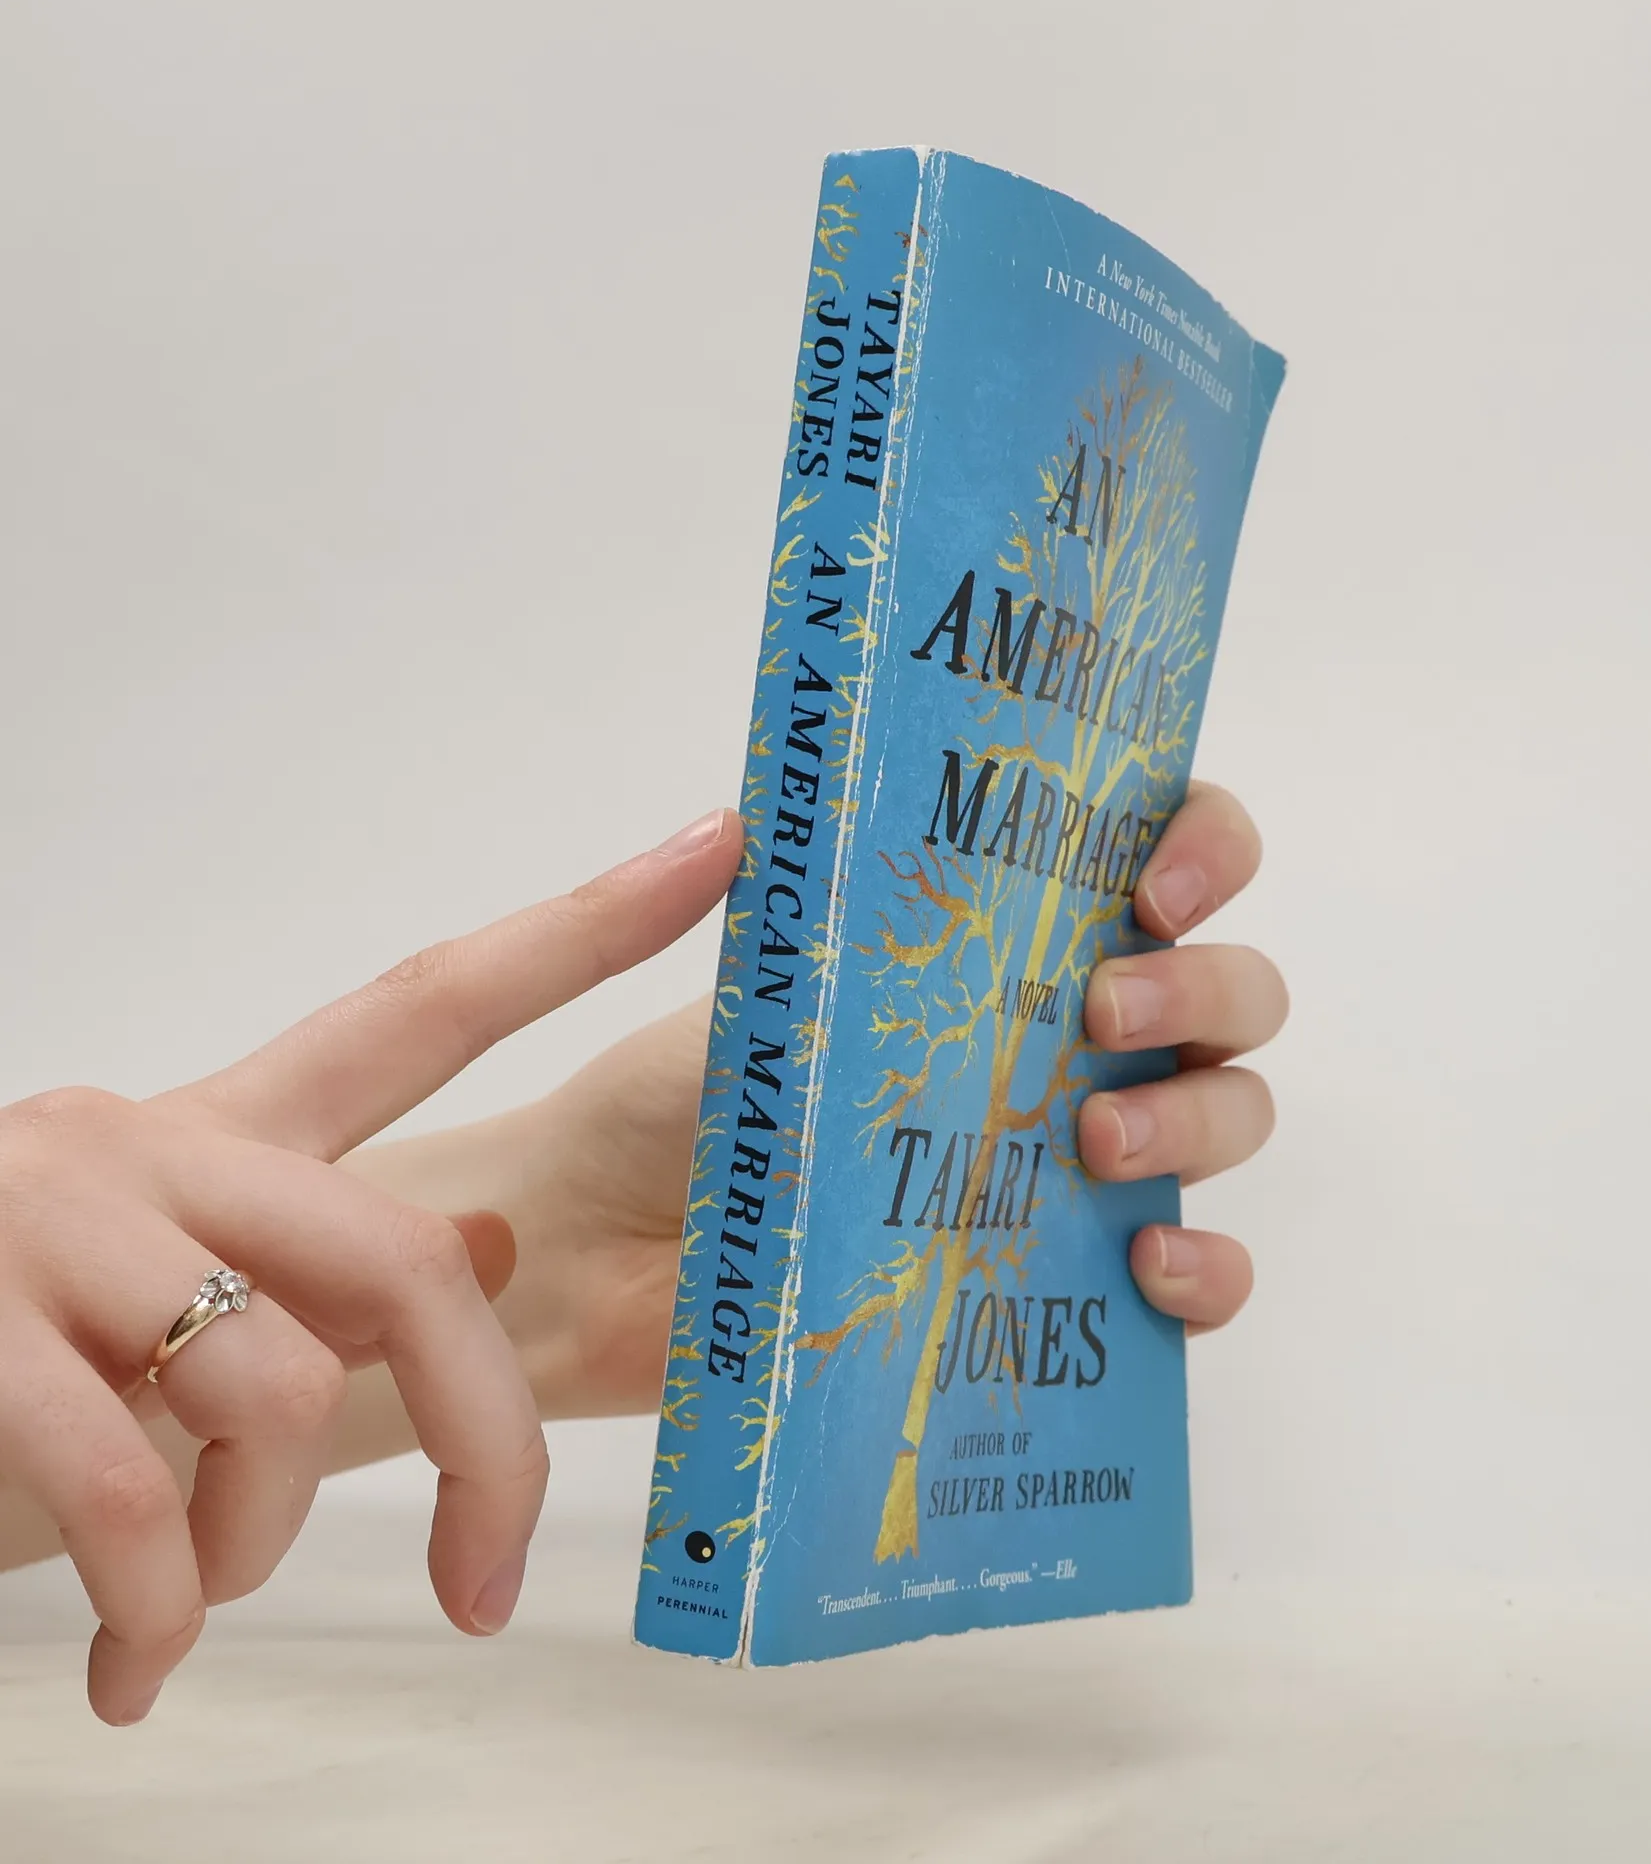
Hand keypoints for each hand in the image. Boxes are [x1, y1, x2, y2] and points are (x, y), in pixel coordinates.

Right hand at [0, 807, 740, 1724]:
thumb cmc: (2, 1347)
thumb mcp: (168, 1287)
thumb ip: (321, 1265)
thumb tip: (489, 1251)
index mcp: (221, 1127)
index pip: (432, 1003)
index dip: (587, 927)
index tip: (721, 846)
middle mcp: (151, 1143)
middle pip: (410, 1262)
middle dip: (486, 1445)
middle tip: (488, 1578)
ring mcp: (56, 1225)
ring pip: (285, 1392)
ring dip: (264, 1540)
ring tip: (195, 1594)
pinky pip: (136, 1496)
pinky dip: (166, 1608)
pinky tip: (141, 1660)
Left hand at [445, 780, 1282, 1425]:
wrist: (607, 1254)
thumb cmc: (676, 1098)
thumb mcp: (756, 977)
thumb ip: (792, 889)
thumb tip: (740, 817)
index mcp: (1011, 940)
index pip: (1165, 854)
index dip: (1206, 846)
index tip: (1154, 883)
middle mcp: (1068, 1039)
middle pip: (1231, 989)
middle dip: (1203, 987)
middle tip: (1103, 1012)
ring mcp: (1078, 1159)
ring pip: (1231, 1112)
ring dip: (1199, 1118)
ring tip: (1093, 1143)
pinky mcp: (1066, 1277)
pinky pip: (1200, 1273)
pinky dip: (1208, 1269)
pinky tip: (1148, 1266)